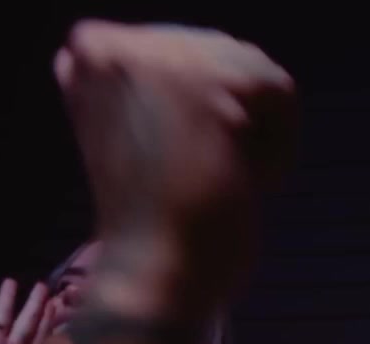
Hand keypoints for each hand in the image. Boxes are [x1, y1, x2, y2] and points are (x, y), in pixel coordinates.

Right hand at [53, 20, 296, 305]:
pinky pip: (280, 93)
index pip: (184, 48)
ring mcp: (161, 59)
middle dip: (234, 117)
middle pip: (224, 53)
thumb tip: (202, 50)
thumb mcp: (130, 130)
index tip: (185, 156)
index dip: (204, 106)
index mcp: (89, 52)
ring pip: (255, 72)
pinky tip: (240, 180)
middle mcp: (114, 43)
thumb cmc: (151, 219)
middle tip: (206, 176)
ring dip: (258, 132)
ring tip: (219, 178)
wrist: (152, 275)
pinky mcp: (208, 88)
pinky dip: (278, 144)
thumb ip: (149, 84)